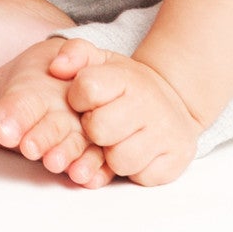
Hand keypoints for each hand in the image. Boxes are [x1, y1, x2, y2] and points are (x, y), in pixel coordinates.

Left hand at [47, 39, 204, 184]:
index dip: (79, 99)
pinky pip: (141, 177)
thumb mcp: (101, 61)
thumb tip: (56, 68)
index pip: (87, 89)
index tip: (88, 102)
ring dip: (113, 155)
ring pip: (119, 161)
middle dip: (94, 130)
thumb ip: (74, 54)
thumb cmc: (127, 86)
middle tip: (102, 125)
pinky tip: (138, 153)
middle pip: (98, 130)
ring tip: (118, 140)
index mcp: (126, 77)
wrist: (175, 102)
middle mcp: (149, 104)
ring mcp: (166, 133)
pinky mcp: (176, 160)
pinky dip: (135, 170)